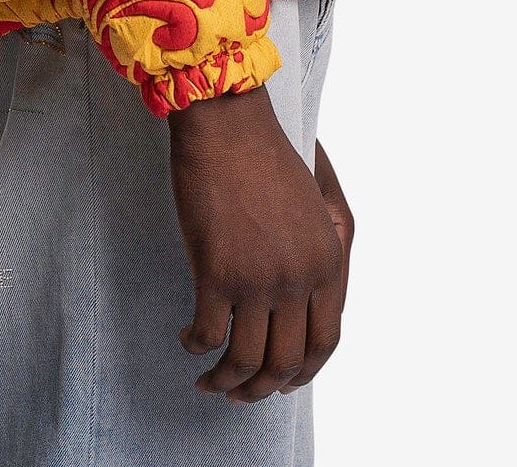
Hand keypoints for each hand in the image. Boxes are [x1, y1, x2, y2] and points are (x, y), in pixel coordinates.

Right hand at [168, 85, 345, 402]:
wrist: (228, 122)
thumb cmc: (266, 151)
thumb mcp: (317, 198)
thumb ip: (326, 245)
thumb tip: (314, 292)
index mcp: (328, 259)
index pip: (326, 340)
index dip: (304, 370)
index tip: (284, 382)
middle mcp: (300, 277)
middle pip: (287, 362)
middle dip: (263, 388)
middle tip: (241, 394)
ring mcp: (259, 279)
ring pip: (246, 361)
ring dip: (226, 382)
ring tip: (209, 383)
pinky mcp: (217, 273)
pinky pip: (208, 336)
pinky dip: (196, 346)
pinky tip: (188, 338)